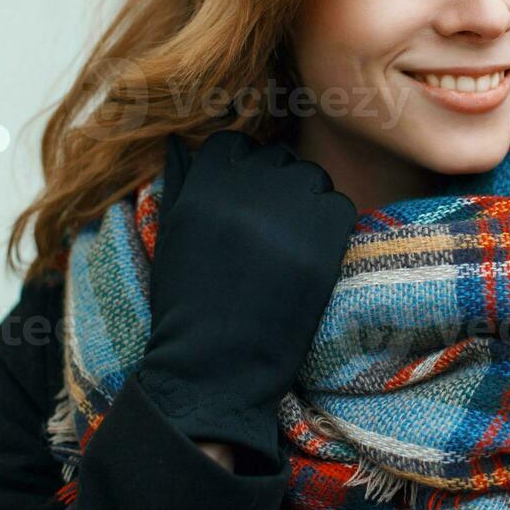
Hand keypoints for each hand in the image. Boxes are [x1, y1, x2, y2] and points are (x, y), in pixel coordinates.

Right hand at [137, 129, 357, 468]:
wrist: (216, 368)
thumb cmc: (187, 305)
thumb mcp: (171, 236)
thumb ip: (180, 182)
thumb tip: (180, 140)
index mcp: (202, 187)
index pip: (234, 145)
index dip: (241, 169)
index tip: (243, 199)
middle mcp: (246, 190)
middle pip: (277, 159)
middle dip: (275, 185)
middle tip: (270, 227)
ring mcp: (288, 212)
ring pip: (312, 178)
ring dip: (305, 202)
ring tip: (290, 242)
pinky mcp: (325, 240)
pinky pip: (339, 206)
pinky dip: (331, 225)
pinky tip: (312, 254)